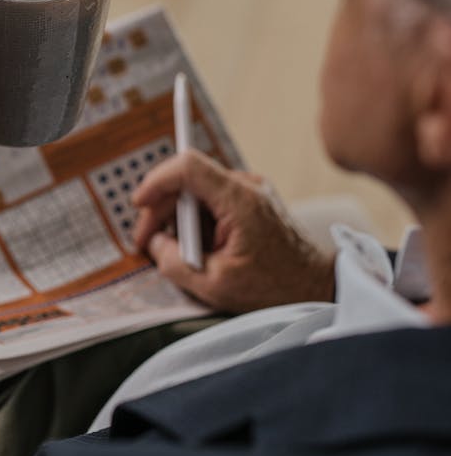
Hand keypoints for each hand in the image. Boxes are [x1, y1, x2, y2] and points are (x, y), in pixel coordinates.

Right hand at [132, 150, 334, 312]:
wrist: (318, 287)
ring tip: (176, 252)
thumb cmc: (275, 288)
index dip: (157, 180)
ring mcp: (251, 191)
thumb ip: (175, 263)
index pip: (188, 167)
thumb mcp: (215, 284)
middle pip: (188, 180)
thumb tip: (154, 244)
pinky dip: (198, 222)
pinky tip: (198, 249)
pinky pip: (213, 202)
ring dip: (179, 218)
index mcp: (239, 200)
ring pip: (198, 192)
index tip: (139, 203)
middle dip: (161, 208)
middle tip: (146, 242)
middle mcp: (246, 186)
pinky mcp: (252, 201)